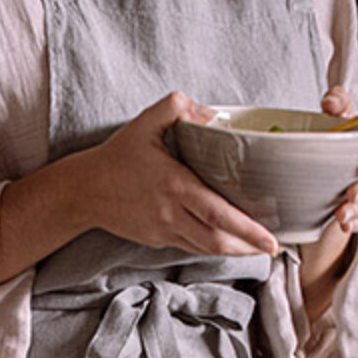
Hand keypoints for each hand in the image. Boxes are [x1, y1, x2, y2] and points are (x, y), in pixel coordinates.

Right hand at [76, 91, 279, 255]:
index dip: (247, 229)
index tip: (271, 238)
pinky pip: (191, 247)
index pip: (217, 212)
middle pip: (216, 240)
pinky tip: (227, 242)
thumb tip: (211, 113)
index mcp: (173, 185)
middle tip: (273, 247)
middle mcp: (170, 213)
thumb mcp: (145, 122)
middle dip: (248, 247)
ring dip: (233, 251)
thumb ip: (177, 106)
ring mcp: (163, 230)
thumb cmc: (117, 156)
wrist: (84, 190)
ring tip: (257, 247)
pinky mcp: (157, 239)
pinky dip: (212, 247)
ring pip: (205, 248)